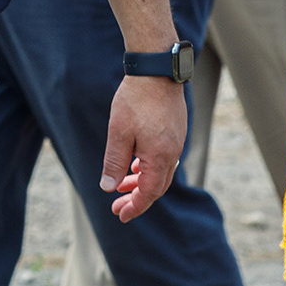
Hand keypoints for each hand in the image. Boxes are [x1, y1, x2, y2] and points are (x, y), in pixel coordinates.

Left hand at [101, 75, 186, 221]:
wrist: (157, 70)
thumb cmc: (136, 100)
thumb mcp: (119, 133)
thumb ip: (114, 162)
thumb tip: (108, 187)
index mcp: (160, 157)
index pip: (148, 193)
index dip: (135, 207)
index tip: (121, 215)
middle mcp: (172, 153)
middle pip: (156, 186)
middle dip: (136, 198)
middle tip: (117, 205)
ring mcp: (176, 142)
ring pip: (159, 172)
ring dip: (141, 181)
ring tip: (121, 185)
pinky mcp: (175, 131)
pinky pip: (163, 158)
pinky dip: (148, 167)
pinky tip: (134, 163)